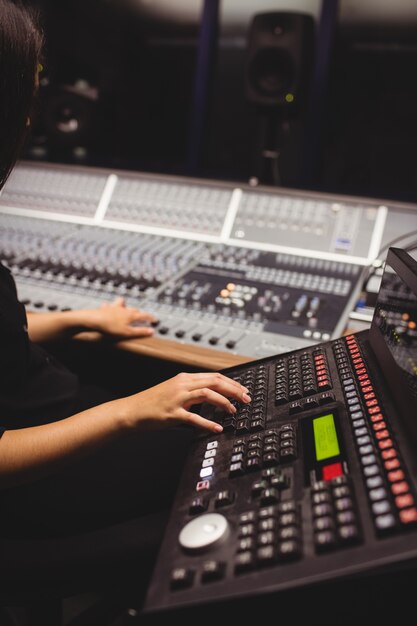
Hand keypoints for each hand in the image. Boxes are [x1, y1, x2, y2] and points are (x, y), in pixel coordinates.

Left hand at [88, 297, 156, 337]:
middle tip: (142, 316)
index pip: (144, 315)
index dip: (151, 317)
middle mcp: (123, 309)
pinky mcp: (104, 309)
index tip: (154, 319)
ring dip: (124, 304)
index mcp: (130, 315)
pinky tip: (108, 307)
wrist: (94, 320)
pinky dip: (109, 306)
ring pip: (121, 302)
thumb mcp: (128, 332)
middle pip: (134, 309)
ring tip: (125, 307)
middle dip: (139, 312)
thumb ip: (140, 331)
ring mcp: (113, 308)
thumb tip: (151, 331)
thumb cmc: (110, 326)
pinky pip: (108, 305)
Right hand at [123, 372, 251, 432]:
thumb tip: (212, 394)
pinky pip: (194, 417)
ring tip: (233, 411)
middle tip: (246, 399)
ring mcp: (177, 398)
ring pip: (207, 394)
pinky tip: (216, 428)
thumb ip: (191, 390)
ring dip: (224, 402)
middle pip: (215, 382)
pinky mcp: (173, 413)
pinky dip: (208, 423)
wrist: (132, 411)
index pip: (214, 376)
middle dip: (234, 390)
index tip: (243, 390)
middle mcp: (182, 385)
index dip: (231, 383)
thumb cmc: (152, 403)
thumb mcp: (174, 390)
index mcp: (184, 378)